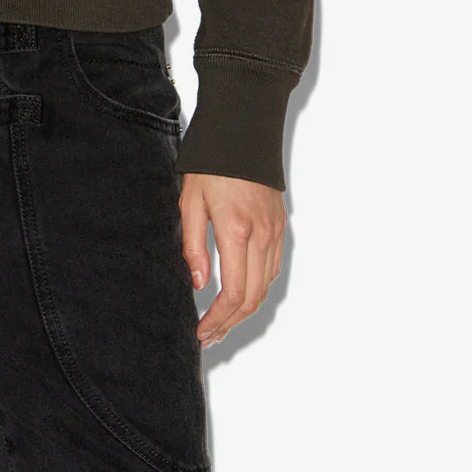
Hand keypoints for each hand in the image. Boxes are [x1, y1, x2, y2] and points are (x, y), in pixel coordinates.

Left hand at [179, 173, 285, 347]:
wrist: (243, 134)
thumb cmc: (211, 165)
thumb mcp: (190, 202)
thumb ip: (193, 245)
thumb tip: (199, 284)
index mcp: (237, 231)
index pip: (233, 293)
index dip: (218, 319)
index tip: (201, 331)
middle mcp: (262, 236)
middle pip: (253, 298)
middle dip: (230, 324)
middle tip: (209, 336)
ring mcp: (275, 232)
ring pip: (266, 286)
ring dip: (244, 311)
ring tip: (221, 323)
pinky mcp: (280, 226)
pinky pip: (272, 268)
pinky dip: (258, 289)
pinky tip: (240, 295)